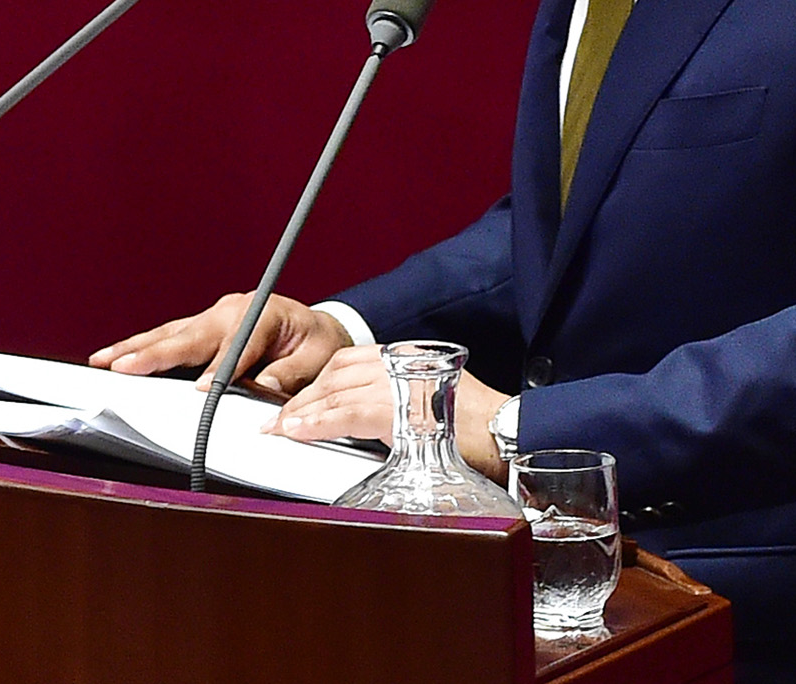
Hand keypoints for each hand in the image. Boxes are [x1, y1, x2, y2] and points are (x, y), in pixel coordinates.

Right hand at [88, 293, 352, 396]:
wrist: (316, 328)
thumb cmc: (317, 342)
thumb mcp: (317, 358)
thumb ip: (291, 374)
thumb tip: (265, 388)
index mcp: (262, 314)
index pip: (237, 346)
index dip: (220, 369)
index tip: (204, 389)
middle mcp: (232, 311)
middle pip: (189, 336)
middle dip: (155, 353)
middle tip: (124, 366)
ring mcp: (215, 316)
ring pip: (170, 334)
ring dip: (136, 348)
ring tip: (105, 361)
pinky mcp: (204, 327)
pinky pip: (171, 337)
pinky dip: (143, 347)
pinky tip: (120, 356)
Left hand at [269, 349, 508, 476]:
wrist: (517, 437)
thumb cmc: (486, 432)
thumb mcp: (437, 406)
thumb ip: (402, 406)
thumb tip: (367, 424)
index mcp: (411, 358)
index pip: (351, 363)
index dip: (318, 384)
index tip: (295, 405)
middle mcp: (406, 362)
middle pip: (338, 372)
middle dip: (304, 397)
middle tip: (278, 420)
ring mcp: (406, 381)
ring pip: (339, 389)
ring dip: (305, 410)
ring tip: (282, 428)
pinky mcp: (406, 409)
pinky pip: (352, 412)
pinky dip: (321, 421)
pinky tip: (301, 431)